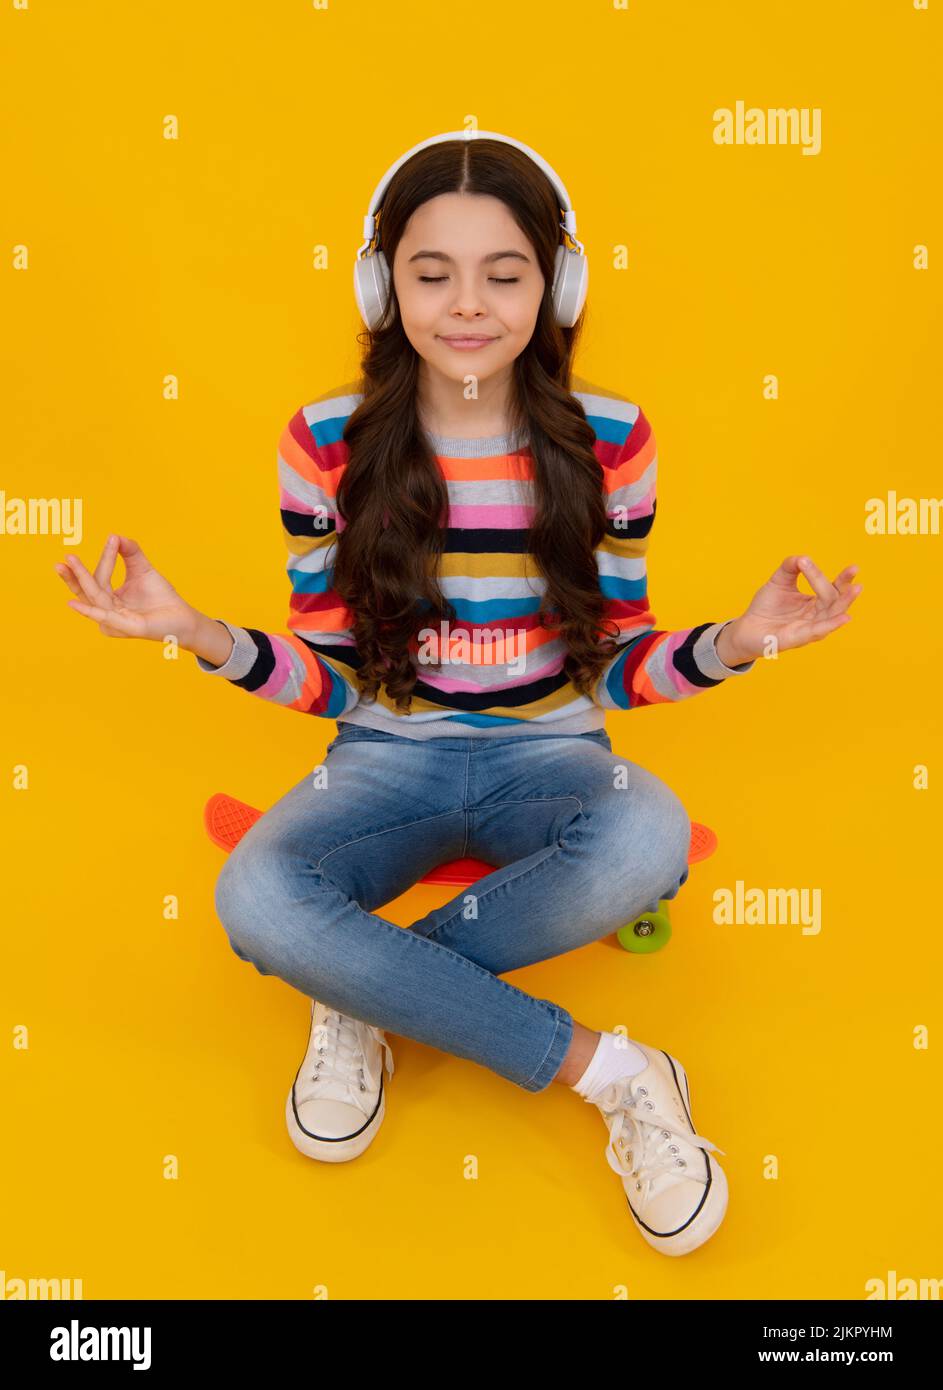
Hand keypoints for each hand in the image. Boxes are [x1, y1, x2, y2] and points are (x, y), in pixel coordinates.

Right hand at [53, 534, 198, 643]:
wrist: (184, 616)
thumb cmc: (161, 596)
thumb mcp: (142, 568)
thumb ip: (130, 552)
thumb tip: (115, 535)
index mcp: (109, 600)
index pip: (97, 578)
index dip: (99, 560)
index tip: (108, 538)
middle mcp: (108, 612)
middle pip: (87, 591)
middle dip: (74, 575)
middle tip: (64, 558)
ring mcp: (116, 622)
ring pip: (95, 599)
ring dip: (81, 581)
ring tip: (68, 565)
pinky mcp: (127, 628)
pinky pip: (106, 618)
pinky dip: (90, 611)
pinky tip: (74, 603)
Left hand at [720, 555, 861, 663]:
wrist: (746, 628)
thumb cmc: (766, 606)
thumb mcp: (779, 581)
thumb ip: (790, 566)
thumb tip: (802, 557)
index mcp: (815, 603)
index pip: (833, 589)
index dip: (844, 579)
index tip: (855, 568)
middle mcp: (816, 617)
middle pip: (836, 602)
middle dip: (847, 589)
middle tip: (856, 575)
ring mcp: (808, 629)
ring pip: (831, 616)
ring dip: (844, 603)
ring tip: (855, 589)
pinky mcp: (797, 639)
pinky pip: (816, 631)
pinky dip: (830, 625)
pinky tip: (844, 618)